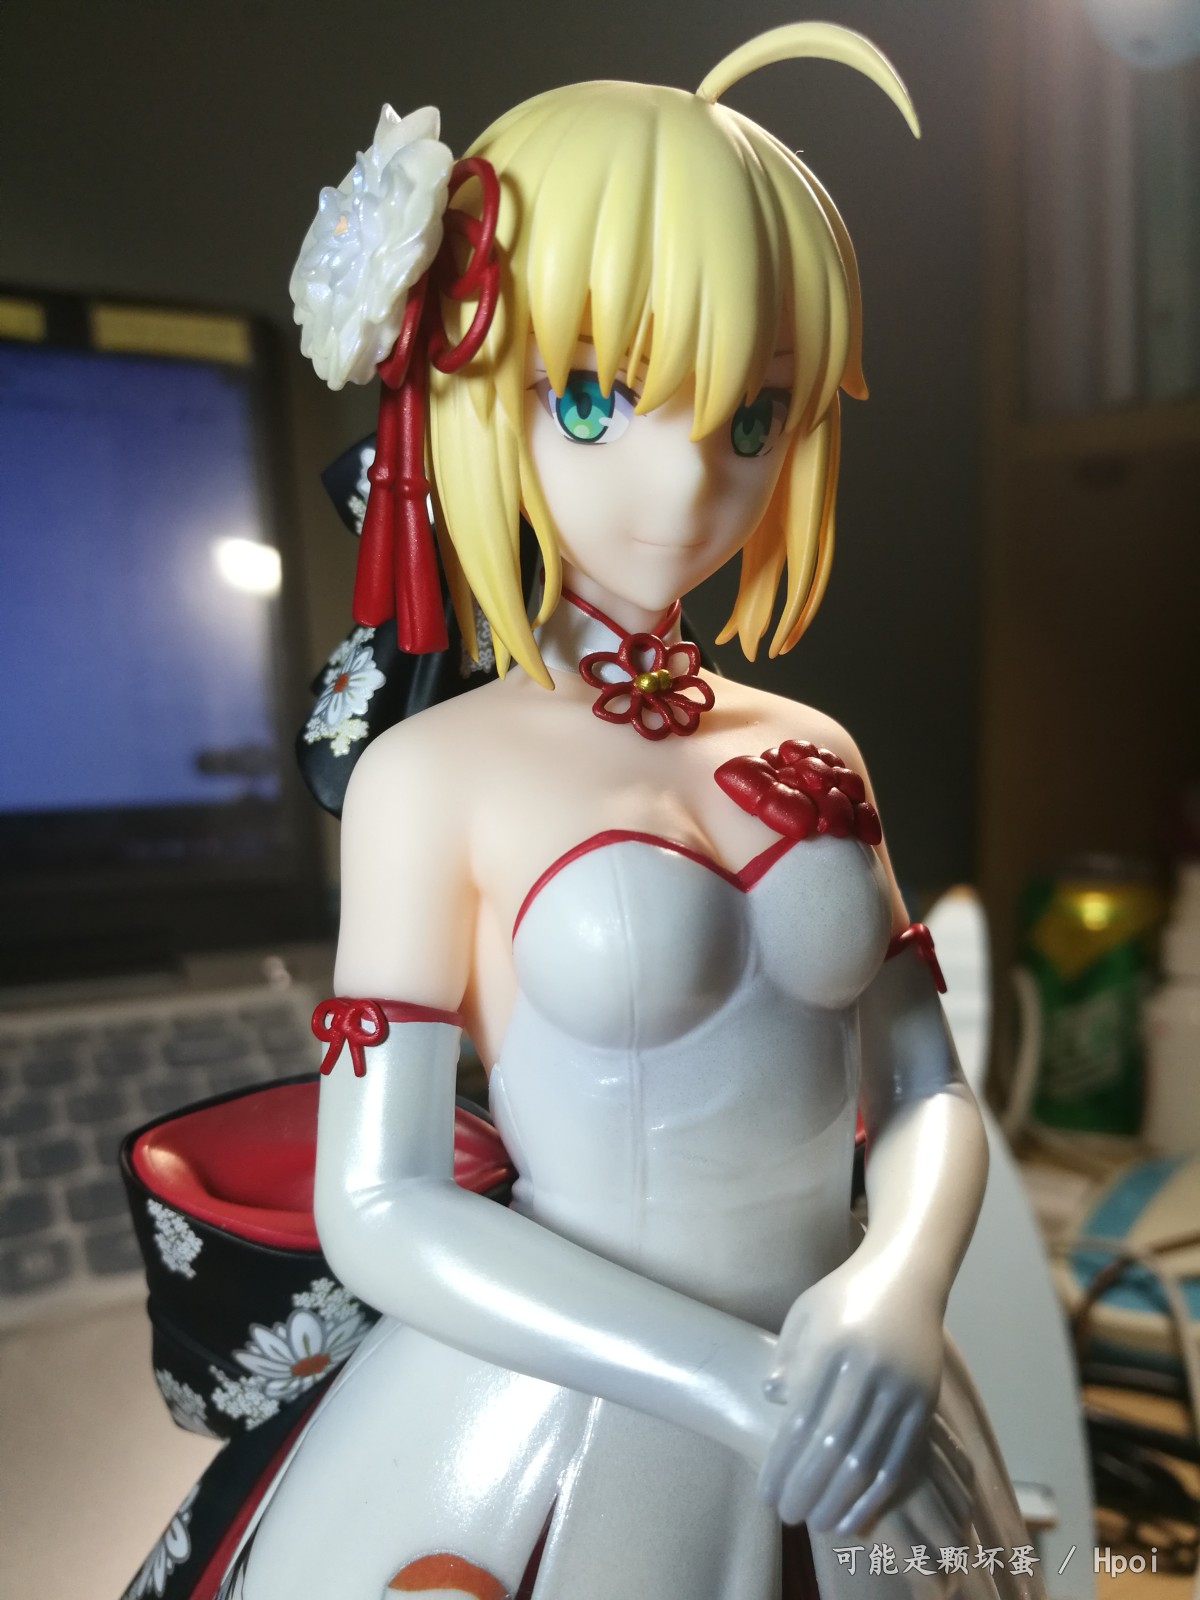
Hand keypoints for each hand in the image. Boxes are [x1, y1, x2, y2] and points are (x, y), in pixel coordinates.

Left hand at [757, 1253, 944, 1532]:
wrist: (905, 1277)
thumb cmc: (844, 1295)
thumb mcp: (805, 1313)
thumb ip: (788, 1357)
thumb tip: (773, 1401)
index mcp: (832, 1347)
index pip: (803, 1420)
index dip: (784, 1463)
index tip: (766, 1492)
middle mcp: (868, 1371)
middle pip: (834, 1447)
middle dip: (808, 1488)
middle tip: (787, 1515)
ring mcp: (901, 1389)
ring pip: (870, 1460)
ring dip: (841, 1498)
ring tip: (818, 1523)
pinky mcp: (924, 1403)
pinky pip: (901, 1459)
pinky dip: (878, 1493)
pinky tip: (858, 1514)